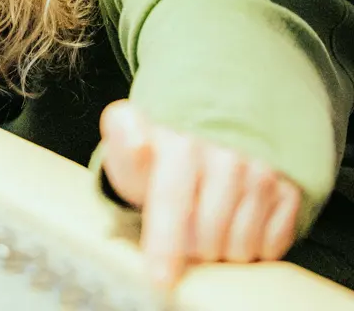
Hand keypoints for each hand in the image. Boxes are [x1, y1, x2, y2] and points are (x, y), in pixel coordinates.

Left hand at [99, 99, 300, 288]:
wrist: (199, 136)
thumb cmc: (157, 153)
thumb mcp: (127, 138)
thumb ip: (123, 133)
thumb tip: (138, 142)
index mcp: (182, 142)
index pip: (173, 199)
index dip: (166, 242)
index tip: (161, 278)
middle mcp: (226, 154)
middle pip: (209, 235)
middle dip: (191, 247)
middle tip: (182, 234)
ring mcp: (261, 171)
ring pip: (242, 245)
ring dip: (221, 249)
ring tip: (206, 229)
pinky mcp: (288, 189)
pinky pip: (273, 245)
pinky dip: (253, 247)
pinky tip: (235, 226)